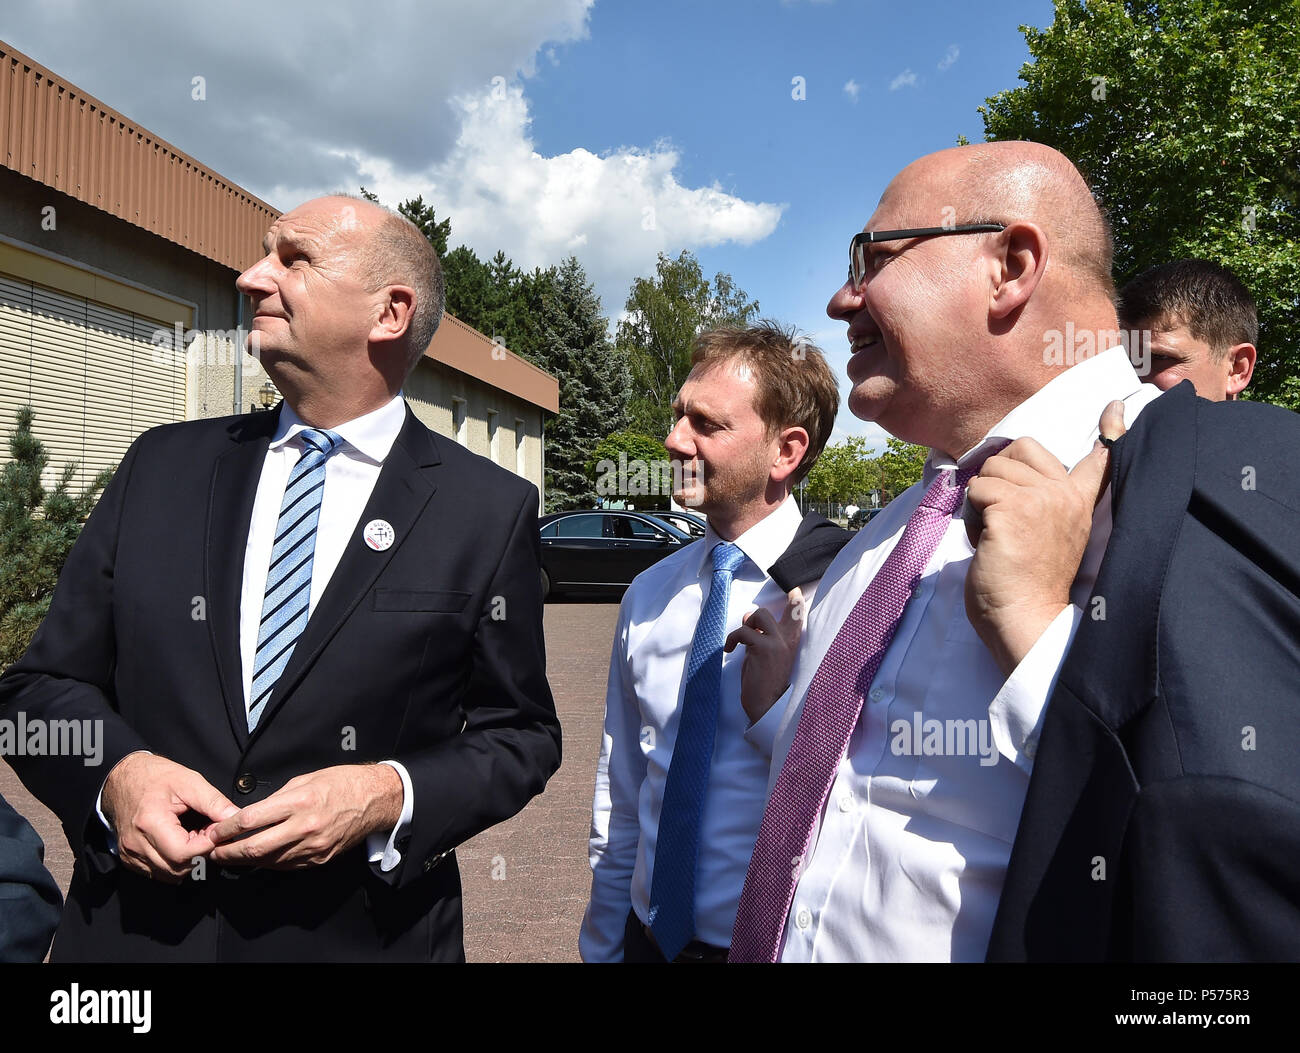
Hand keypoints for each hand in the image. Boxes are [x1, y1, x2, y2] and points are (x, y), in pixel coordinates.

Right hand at [101, 752, 239, 883]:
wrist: (121, 778)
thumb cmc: (155, 776)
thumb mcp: (189, 781)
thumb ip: (214, 802)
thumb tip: (236, 818)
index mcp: (150, 823)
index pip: (184, 853)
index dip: (206, 846)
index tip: (215, 831)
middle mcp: (136, 844)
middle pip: (177, 869)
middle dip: (199, 856)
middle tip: (206, 834)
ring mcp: (130, 854)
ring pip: (168, 875)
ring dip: (187, 862)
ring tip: (192, 837)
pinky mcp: (128, 859)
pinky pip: (156, 873)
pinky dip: (172, 864)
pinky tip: (178, 843)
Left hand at [205, 764, 402, 868]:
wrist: (375, 800)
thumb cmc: (342, 783)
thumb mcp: (306, 779)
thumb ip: (277, 798)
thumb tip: (252, 814)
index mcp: (300, 801)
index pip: (251, 819)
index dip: (226, 828)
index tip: (213, 831)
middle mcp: (305, 827)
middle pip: (255, 848)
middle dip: (228, 852)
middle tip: (212, 851)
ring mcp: (313, 847)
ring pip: (268, 861)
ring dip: (245, 861)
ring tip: (230, 856)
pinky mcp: (319, 859)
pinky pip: (286, 865)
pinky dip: (269, 862)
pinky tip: (259, 857)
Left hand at [724, 587, 805, 723]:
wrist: (767, 707)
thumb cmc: (765, 683)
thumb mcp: (764, 655)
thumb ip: (760, 636)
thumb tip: (748, 616)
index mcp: (792, 643)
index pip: (798, 615)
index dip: (796, 601)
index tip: (794, 591)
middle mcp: (787, 639)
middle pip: (771, 611)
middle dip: (755, 617)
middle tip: (747, 629)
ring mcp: (777, 642)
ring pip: (758, 615)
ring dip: (744, 626)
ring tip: (737, 643)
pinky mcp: (763, 648)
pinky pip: (744, 631)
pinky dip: (732, 639)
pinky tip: (729, 649)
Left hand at [964, 400, 1126, 675]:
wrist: (1025, 619)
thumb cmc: (1028, 586)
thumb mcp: (1047, 535)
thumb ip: (1040, 504)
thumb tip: (1008, 470)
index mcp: (1080, 502)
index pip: (1101, 458)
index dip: (1111, 428)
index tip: (1119, 406)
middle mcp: (1066, 494)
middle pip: (1018, 448)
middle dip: (998, 477)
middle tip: (1005, 521)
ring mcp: (1042, 498)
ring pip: (991, 469)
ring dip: (981, 502)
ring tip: (998, 537)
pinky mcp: (1014, 508)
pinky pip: (976, 490)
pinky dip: (972, 517)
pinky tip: (988, 544)